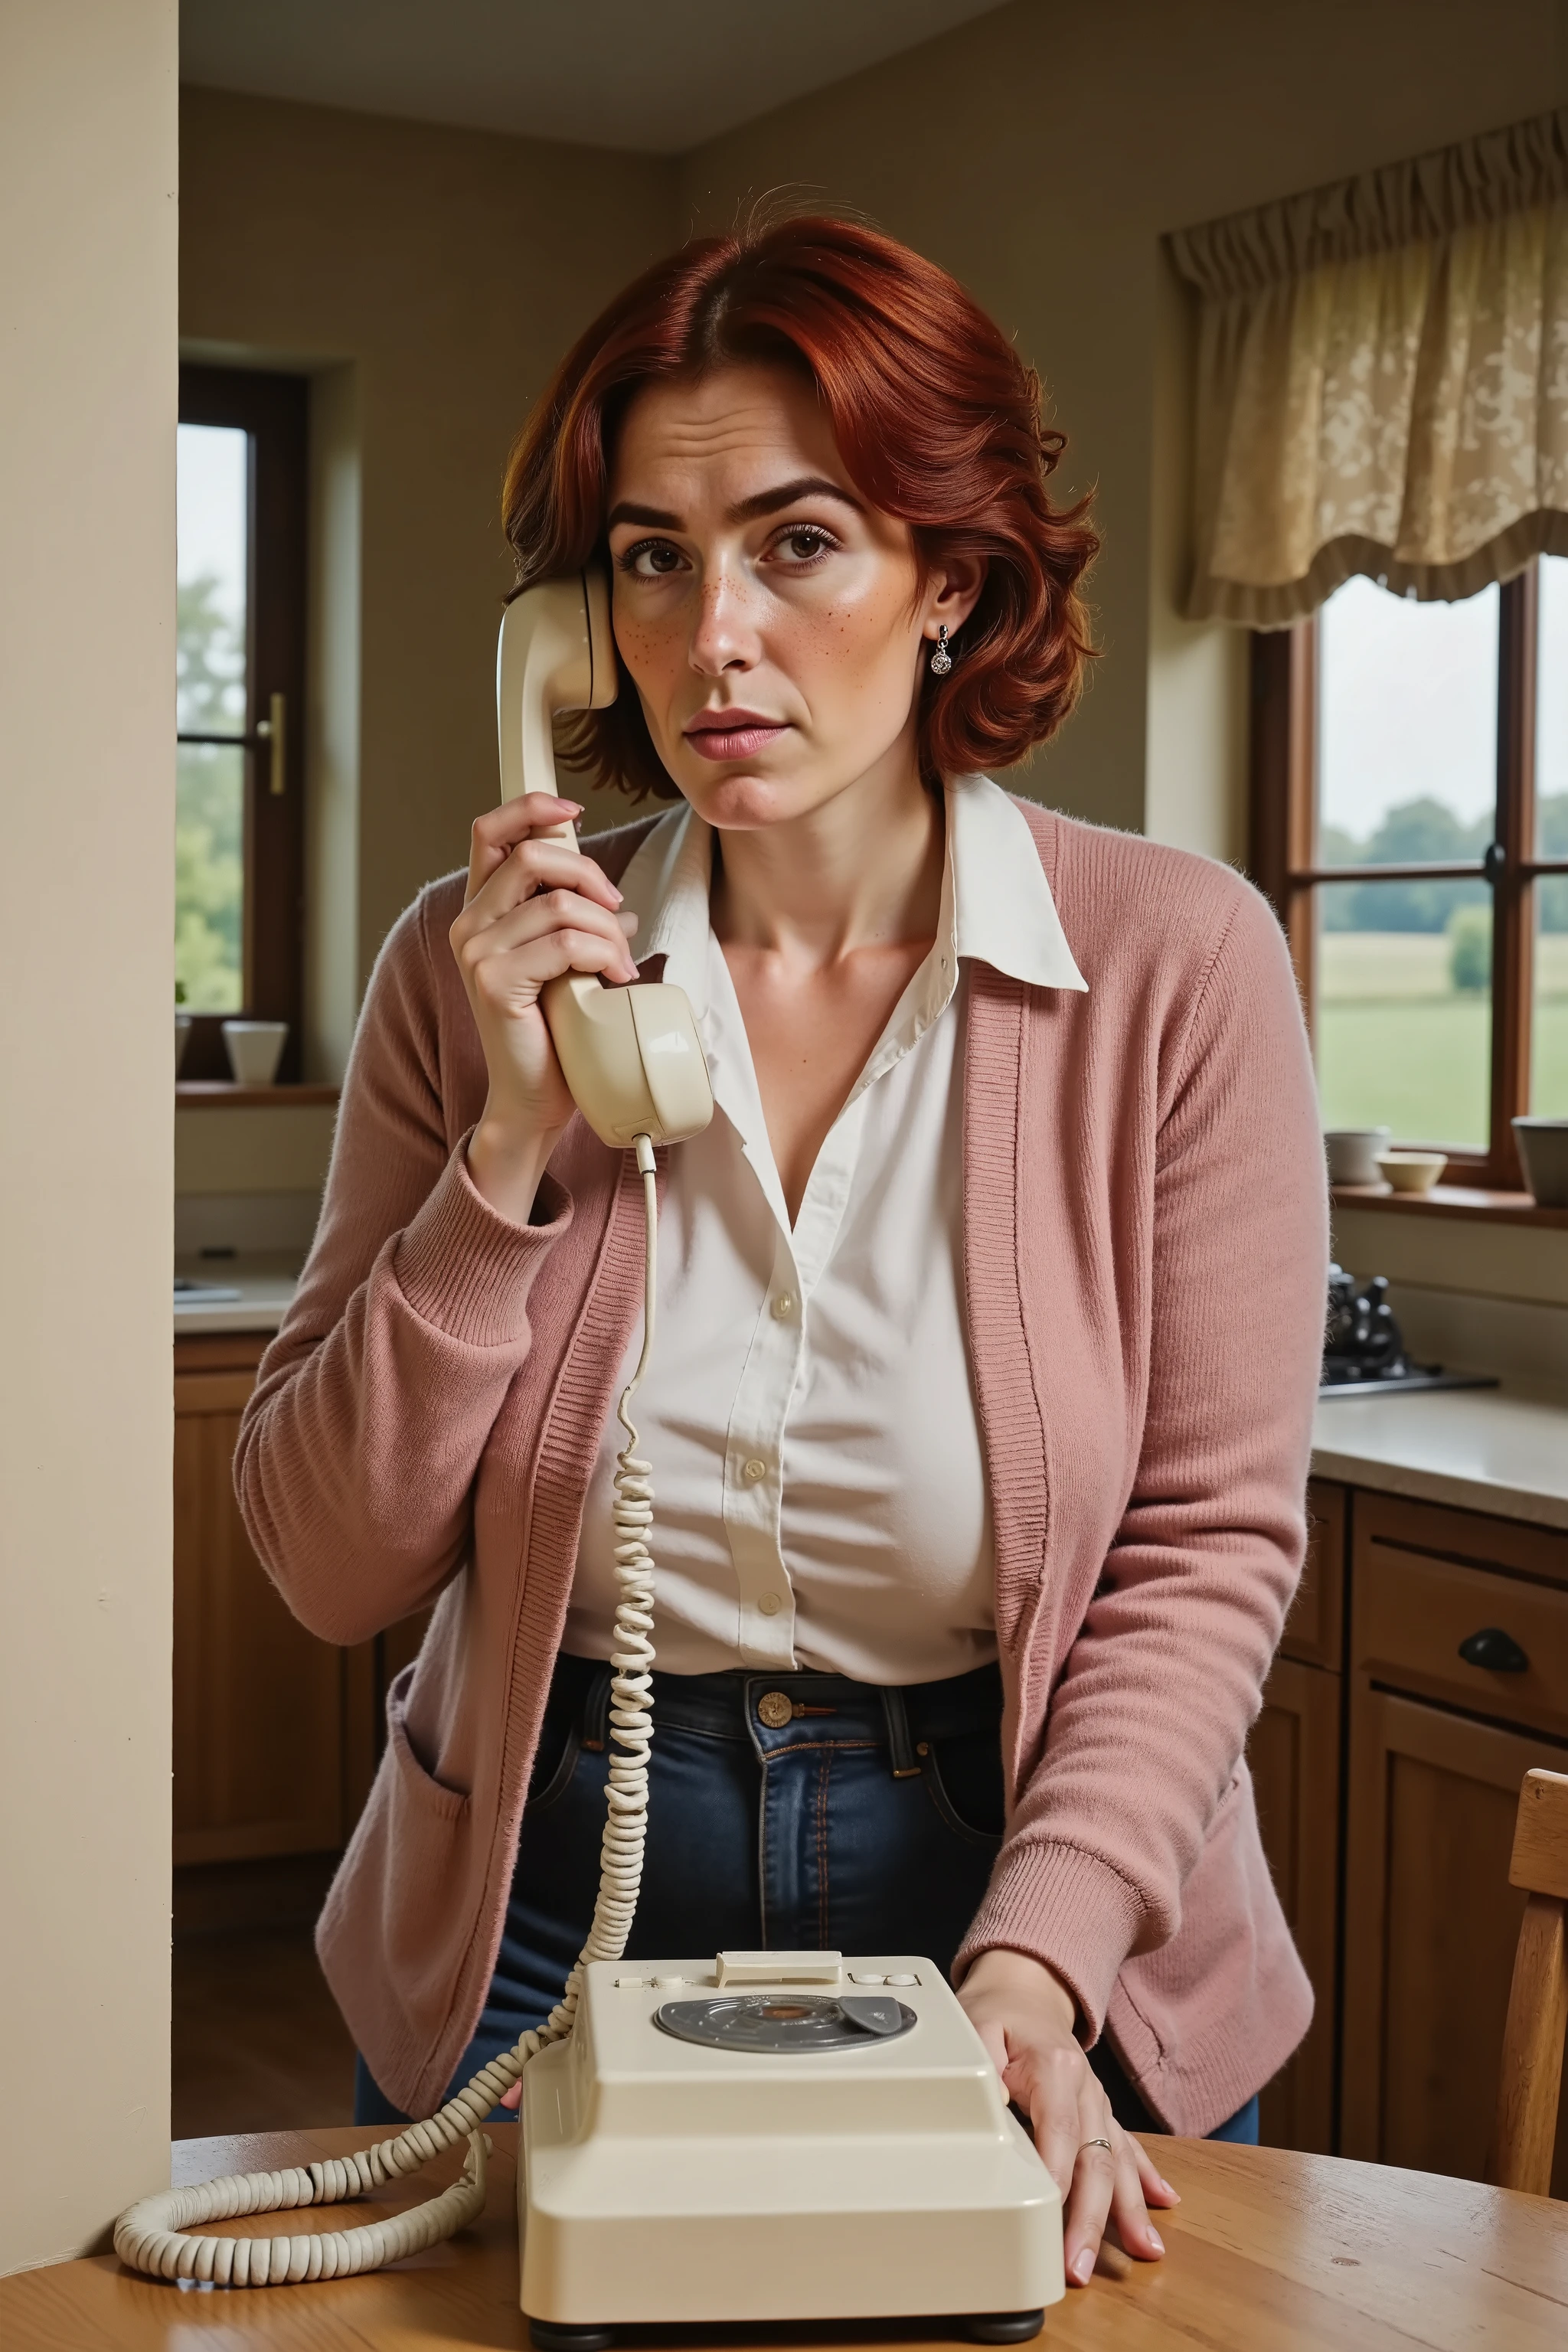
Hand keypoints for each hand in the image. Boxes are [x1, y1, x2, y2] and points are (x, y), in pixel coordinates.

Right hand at [450, 795, 639, 1221]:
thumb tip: (617, 901)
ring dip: (607, 929)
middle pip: (536, 855)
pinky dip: (603, 955)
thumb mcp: (564, 963)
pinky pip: (565, 943)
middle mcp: (470, 925)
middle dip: (591, 876)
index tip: (574, 811)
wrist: (534, 1098)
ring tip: (620, 963)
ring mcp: (476, 953)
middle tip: (617, 913)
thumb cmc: (553, 1031)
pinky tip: (614, 980)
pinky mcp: (495, 982)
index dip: (532, 808)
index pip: (490, 831)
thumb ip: (573, 923)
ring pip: (560, 903)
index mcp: (481, 910)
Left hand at [958, 1948, 1178, 2286]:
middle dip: (1091, 2218)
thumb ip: (981, 2063)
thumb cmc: (998, 2013)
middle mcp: (1086, 2088)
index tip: (1051, 2225)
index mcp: (1057, 2069)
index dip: (1057, 2183)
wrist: (1024, 1988)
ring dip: (1129, 2210)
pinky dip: (1145, 2178)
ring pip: (1118, 2161)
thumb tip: (991, 2102)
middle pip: (1094, 2160)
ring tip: (1146, 2251)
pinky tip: (1163, 2204)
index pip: (1060, 2135)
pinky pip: (1128, 2146)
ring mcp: (1097, 2102)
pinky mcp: (1100, 2112)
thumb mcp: (977, 2026)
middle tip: (1078, 2266)